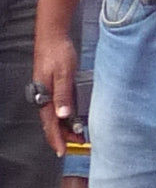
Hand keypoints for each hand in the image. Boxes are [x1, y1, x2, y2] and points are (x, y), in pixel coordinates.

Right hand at [31, 32, 76, 155]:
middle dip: (64, 135)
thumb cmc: (57, 52)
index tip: (62, 151)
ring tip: (80, 134)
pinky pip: (59, 106)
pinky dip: (67, 115)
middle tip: (78, 143)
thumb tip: (63, 115)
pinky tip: (75, 117)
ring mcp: (48, 92)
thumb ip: (63, 94)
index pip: (49, 124)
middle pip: (52, 122)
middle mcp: (44, 96)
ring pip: (56, 115)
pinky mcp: (54, 87)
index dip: (56, 139)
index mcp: (44, 96)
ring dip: (67, 126)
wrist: (53, 36)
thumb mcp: (63, 74)